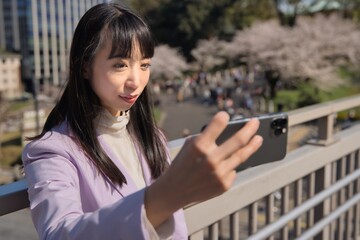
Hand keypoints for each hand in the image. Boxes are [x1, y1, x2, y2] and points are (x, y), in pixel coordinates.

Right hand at [145, 111, 262, 226]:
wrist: (175, 190)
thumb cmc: (183, 163)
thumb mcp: (189, 146)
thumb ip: (207, 138)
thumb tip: (231, 131)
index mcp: (199, 146)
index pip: (218, 124)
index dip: (223, 117)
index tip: (227, 115)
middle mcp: (211, 159)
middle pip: (238, 140)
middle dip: (250, 129)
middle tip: (256, 122)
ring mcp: (219, 174)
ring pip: (242, 156)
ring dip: (252, 145)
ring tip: (258, 138)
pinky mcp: (224, 185)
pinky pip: (233, 170)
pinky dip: (230, 166)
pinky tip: (226, 164)